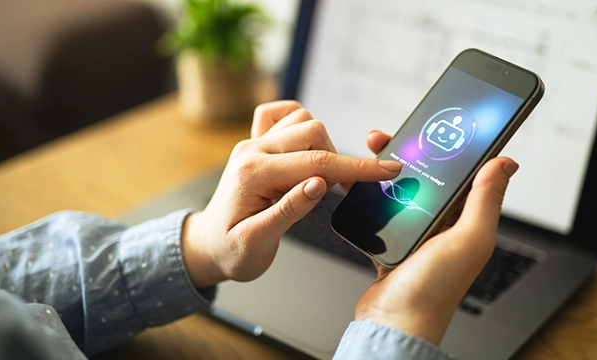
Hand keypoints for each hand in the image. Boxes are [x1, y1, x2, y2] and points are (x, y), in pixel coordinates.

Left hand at [181, 102, 403, 287]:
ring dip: (321, 145)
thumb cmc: (231, 251)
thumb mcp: (257, 243)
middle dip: (338, 158)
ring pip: (302, 119)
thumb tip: (320, 184)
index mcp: (253, 174)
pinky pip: (282, 115)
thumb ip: (288, 211)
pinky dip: (300, 125)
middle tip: (341, 192)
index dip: (357, 168)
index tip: (388, 169)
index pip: (316, 164)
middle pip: (312, 132)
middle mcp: (252, 151)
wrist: (208, 246)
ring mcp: (253, 143)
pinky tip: (304, 151)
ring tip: (320, 180)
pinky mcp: (256, 143)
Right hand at [354, 130, 518, 344]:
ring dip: (384, 171)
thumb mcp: (468, 239)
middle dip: (410, 152)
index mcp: (466, 221)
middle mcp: (444, 226)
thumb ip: (485, 201)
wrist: (393, 324)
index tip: (438, 124)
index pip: (464, 172)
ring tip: (368, 156)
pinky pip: (380, 211)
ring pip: (401, 190)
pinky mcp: (392, 243)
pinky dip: (368, 196)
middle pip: (428, 176)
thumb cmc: (433, 291)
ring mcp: (417, 235)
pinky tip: (357, 185)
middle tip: (390, 136)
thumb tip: (506, 162)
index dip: (453, 146)